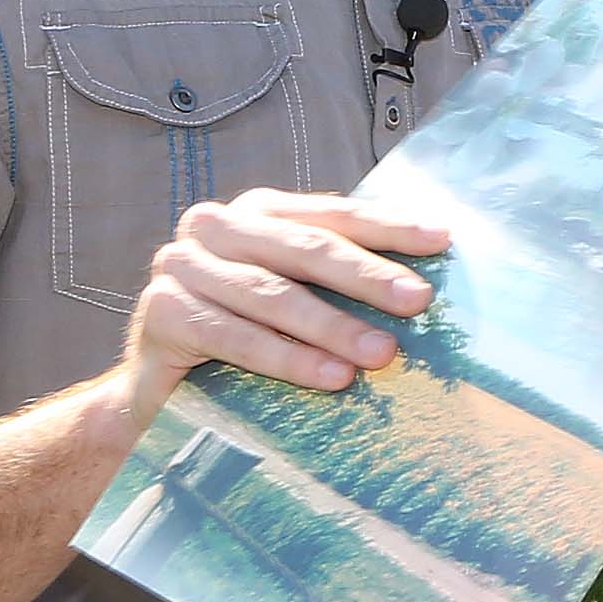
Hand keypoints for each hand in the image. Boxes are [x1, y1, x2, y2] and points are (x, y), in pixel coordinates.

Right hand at [119, 189, 448, 415]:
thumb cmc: (246, 337)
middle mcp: (215, 226)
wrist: (159, 390)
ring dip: (333, 326)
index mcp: (257, 210)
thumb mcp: (295, 298)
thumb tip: (428, 286)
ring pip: (271, 295)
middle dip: (366, 276)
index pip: (332, 214)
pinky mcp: (160, 311)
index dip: (389, 227)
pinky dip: (287, 358)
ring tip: (382, 353)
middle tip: (418, 301)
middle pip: (304, 248)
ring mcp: (182, 265)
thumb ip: (341, 279)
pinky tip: (330, 375)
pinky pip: (234, 336)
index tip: (443, 241)